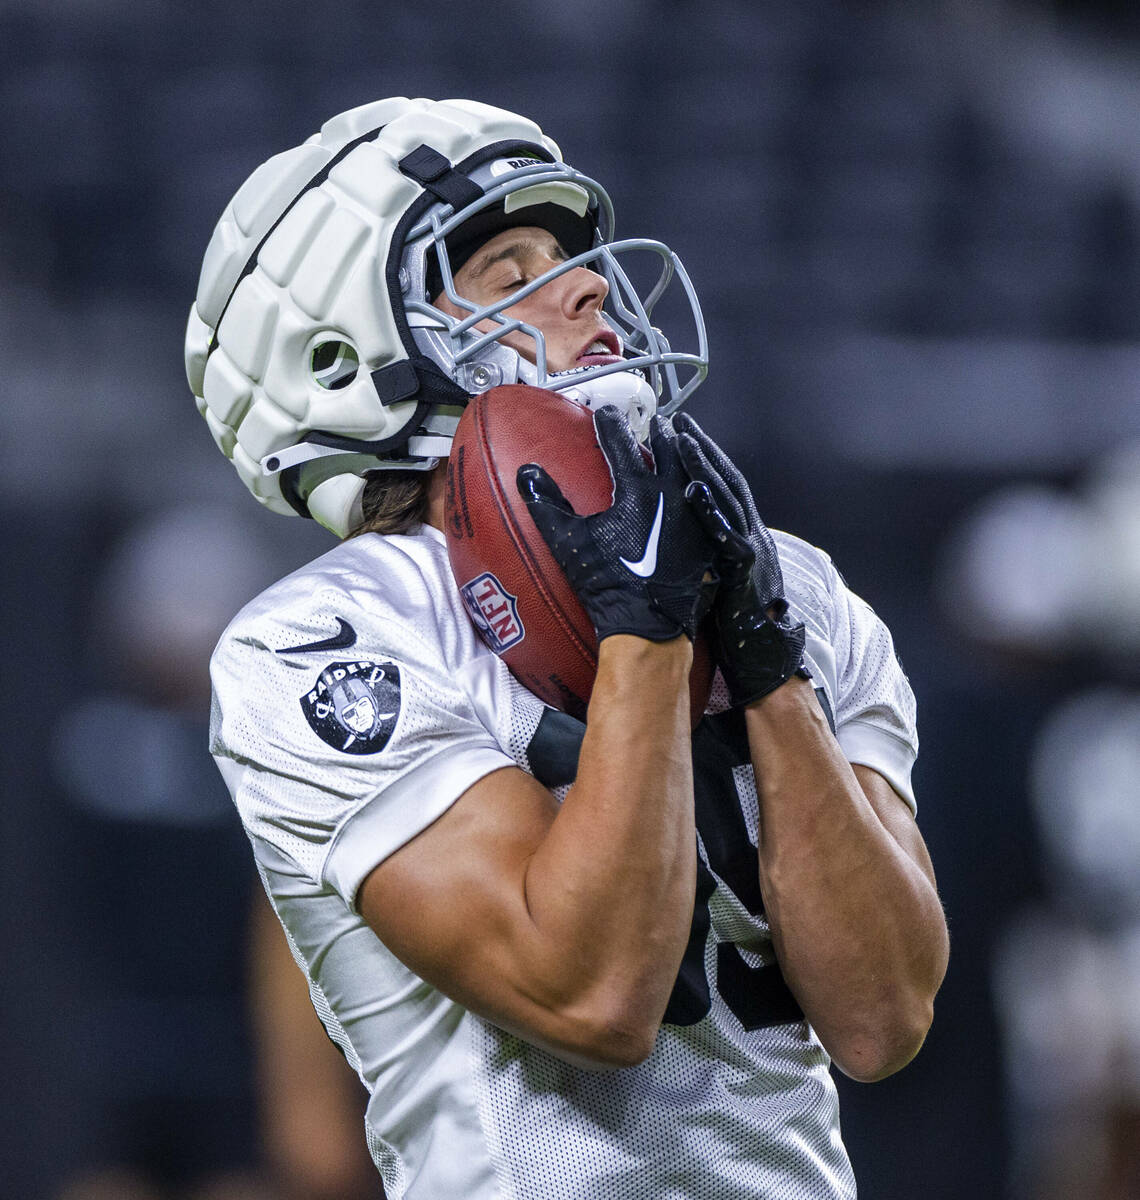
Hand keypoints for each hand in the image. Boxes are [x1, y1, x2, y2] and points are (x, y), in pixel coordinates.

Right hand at [517, 408, 718, 641]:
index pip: (620, 444)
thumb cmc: (608, 584)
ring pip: (695, 470)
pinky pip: (710, 500)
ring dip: (686, 454)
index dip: (610, 426)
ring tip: (683, 443)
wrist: (650, 624)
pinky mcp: (709, 537)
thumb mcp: (569, 543)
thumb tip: (526, 472)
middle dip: (658, 434)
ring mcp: (695, 515)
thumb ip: (546, 505)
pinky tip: (699, 489)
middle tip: (654, 423)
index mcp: (637, 489)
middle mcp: (672, 494)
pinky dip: (703, 486)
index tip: (604, 414)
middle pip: (667, 450)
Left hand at [674, 412, 806, 703]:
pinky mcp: (746, 572)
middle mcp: (753, 537)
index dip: (707, 459)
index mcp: (746, 539)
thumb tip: (685, 547)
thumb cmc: (740, 629)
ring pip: (728, 499)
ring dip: (704, 467)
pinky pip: (726, 534)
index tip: (684, 432)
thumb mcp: (725, 584)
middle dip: (704, 449)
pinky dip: (709, 510)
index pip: (725, 489)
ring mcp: (753, 552)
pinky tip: (691, 489)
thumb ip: (711, 560)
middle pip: (727, 482)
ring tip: (681, 439)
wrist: (770, 664)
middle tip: (679, 420)